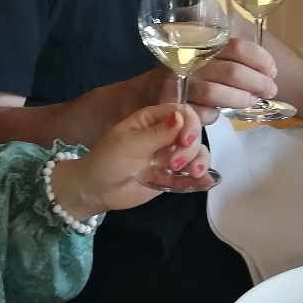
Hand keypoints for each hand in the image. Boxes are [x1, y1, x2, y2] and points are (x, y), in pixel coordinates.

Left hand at [48, 102, 210, 215]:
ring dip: (199, 162)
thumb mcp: (130, 144)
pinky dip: (202, 177)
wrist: (96, 190)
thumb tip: (182, 116)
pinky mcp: (173, 176)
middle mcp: (165, 135)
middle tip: (175, 164)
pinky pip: (192, 174)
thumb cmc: (107, 161)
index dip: (190, 124)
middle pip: (193, 134)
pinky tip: (205, 182)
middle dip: (190, 148)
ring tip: (192, 174)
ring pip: (197, 153)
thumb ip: (157, 133)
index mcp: (152, 119)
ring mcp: (170, 156)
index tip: (185, 140)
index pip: (182, 112)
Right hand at [156, 36, 277, 124]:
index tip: (272, 70)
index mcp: (202, 42)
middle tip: (270, 90)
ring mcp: (180, 82)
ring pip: (216, 93)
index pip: (237, 47)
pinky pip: (200, 112)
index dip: (260, 59)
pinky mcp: (173, 104)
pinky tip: (220, 111)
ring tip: (252, 101)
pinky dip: (215, 114)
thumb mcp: (209, 55)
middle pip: (232, 72)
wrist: (152, 90)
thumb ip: (231, 55)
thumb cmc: (190, 71)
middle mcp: (190, 59)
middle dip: (258, 83)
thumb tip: (268, 69)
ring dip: (240, 99)